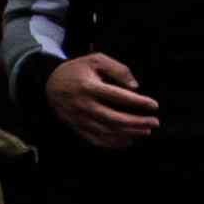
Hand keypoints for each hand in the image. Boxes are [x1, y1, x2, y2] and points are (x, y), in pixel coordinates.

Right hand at [46, 51, 160, 150]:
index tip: (154, 105)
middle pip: (113, 118)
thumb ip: (118, 69)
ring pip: (106, 131)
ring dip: (129, 134)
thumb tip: (135, 87)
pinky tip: (128, 141)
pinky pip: (96, 139)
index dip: (138, 102)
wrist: (48, 83)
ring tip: (146, 131)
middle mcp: (83, 105)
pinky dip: (113, 143)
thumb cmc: (77, 70)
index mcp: (88, 87)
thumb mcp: (96, 60)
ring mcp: (78, 118)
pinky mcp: (76, 126)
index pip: (117, 96)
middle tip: (155, 122)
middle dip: (137, 122)